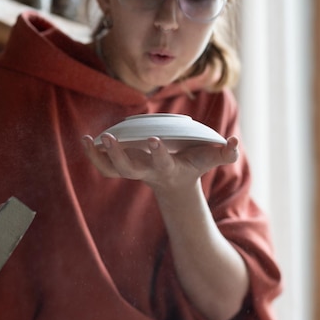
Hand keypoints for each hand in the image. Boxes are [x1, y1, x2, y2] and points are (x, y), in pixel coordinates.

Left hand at [81, 133, 238, 190]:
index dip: (157, 153)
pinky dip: (92, 155)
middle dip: (118, 154)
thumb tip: (234, 143)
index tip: (153, 139)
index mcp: (168, 169)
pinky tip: (85, 140)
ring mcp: (133, 170)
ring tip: (87, 139)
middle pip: (128, 169)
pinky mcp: (123, 166)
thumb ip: (226, 153)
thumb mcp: (212, 159)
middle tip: (109, 138)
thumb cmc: (195, 164)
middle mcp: (147, 172)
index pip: (162, 162)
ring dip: (98, 157)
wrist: (176, 180)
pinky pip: (104, 166)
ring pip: (112, 169)